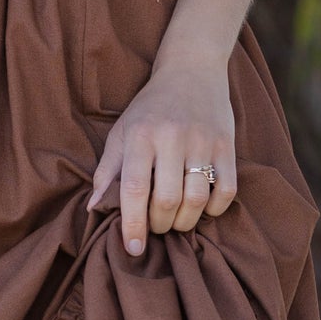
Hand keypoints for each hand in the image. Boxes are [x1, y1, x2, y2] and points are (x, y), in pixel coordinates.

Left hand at [87, 51, 237, 255]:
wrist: (191, 69)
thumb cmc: (149, 110)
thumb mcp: (121, 133)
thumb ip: (107, 171)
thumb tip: (93, 208)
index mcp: (140, 135)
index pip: (135, 189)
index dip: (133, 224)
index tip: (133, 249)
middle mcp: (171, 137)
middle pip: (167, 200)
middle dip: (160, 226)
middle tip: (157, 227)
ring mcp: (203, 141)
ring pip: (197, 200)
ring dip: (186, 222)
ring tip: (177, 221)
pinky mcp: (227, 145)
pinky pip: (226, 191)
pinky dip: (214, 210)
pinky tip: (202, 207)